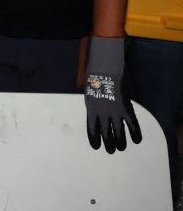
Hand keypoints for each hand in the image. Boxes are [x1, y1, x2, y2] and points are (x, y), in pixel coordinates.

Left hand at [84, 36, 141, 153]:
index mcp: (91, 111)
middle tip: (110, 151)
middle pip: (105, 133)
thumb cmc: (94, 81)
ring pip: (118, 131)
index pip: (92, 129)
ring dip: (120, 141)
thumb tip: (93, 112)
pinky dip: (134, 132)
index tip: (96, 147)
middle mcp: (102, 115)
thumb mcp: (88, 94)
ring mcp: (114, 113)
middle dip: (108, 143)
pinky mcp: (125, 109)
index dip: (94, 138)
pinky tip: (137, 140)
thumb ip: (92, 105)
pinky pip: (131, 123)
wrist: (104, 73)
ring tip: (121, 149)